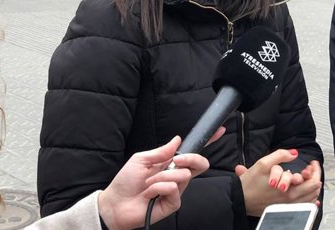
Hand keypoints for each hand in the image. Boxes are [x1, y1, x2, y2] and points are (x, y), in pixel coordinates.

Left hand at [98, 128, 224, 229]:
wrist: (115, 203)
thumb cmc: (125, 181)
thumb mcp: (141, 159)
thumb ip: (161, 151)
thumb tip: (177, 139)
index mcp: (169, 163)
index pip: (192, 153)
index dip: (206, 142)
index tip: (219, 131)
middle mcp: (175, 176)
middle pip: (199, 164)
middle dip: (191, 158)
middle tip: (176, 160)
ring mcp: (176, 190)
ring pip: (184, 175)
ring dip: (163, 176)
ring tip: (149, 183)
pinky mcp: (173, 203)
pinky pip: (174, 189)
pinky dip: (159, 187)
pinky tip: (149, 193)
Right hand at [235, 149, 321, 216]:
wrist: (241, 199)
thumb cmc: (250, 184)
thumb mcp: (263, 163)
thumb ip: (280, 155)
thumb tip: (293, 153)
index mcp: (288, 189)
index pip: (312, 180)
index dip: (314, 169)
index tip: (312, 163)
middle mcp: (290, 200)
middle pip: (314, 189)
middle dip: (315, 176)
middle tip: (310, 169)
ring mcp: (288, 206)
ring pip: (310, 198)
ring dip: (312, 187)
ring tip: (308, 178)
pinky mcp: (285, 210)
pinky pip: (304, 206)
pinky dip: (308, 198)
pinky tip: (307, 194)